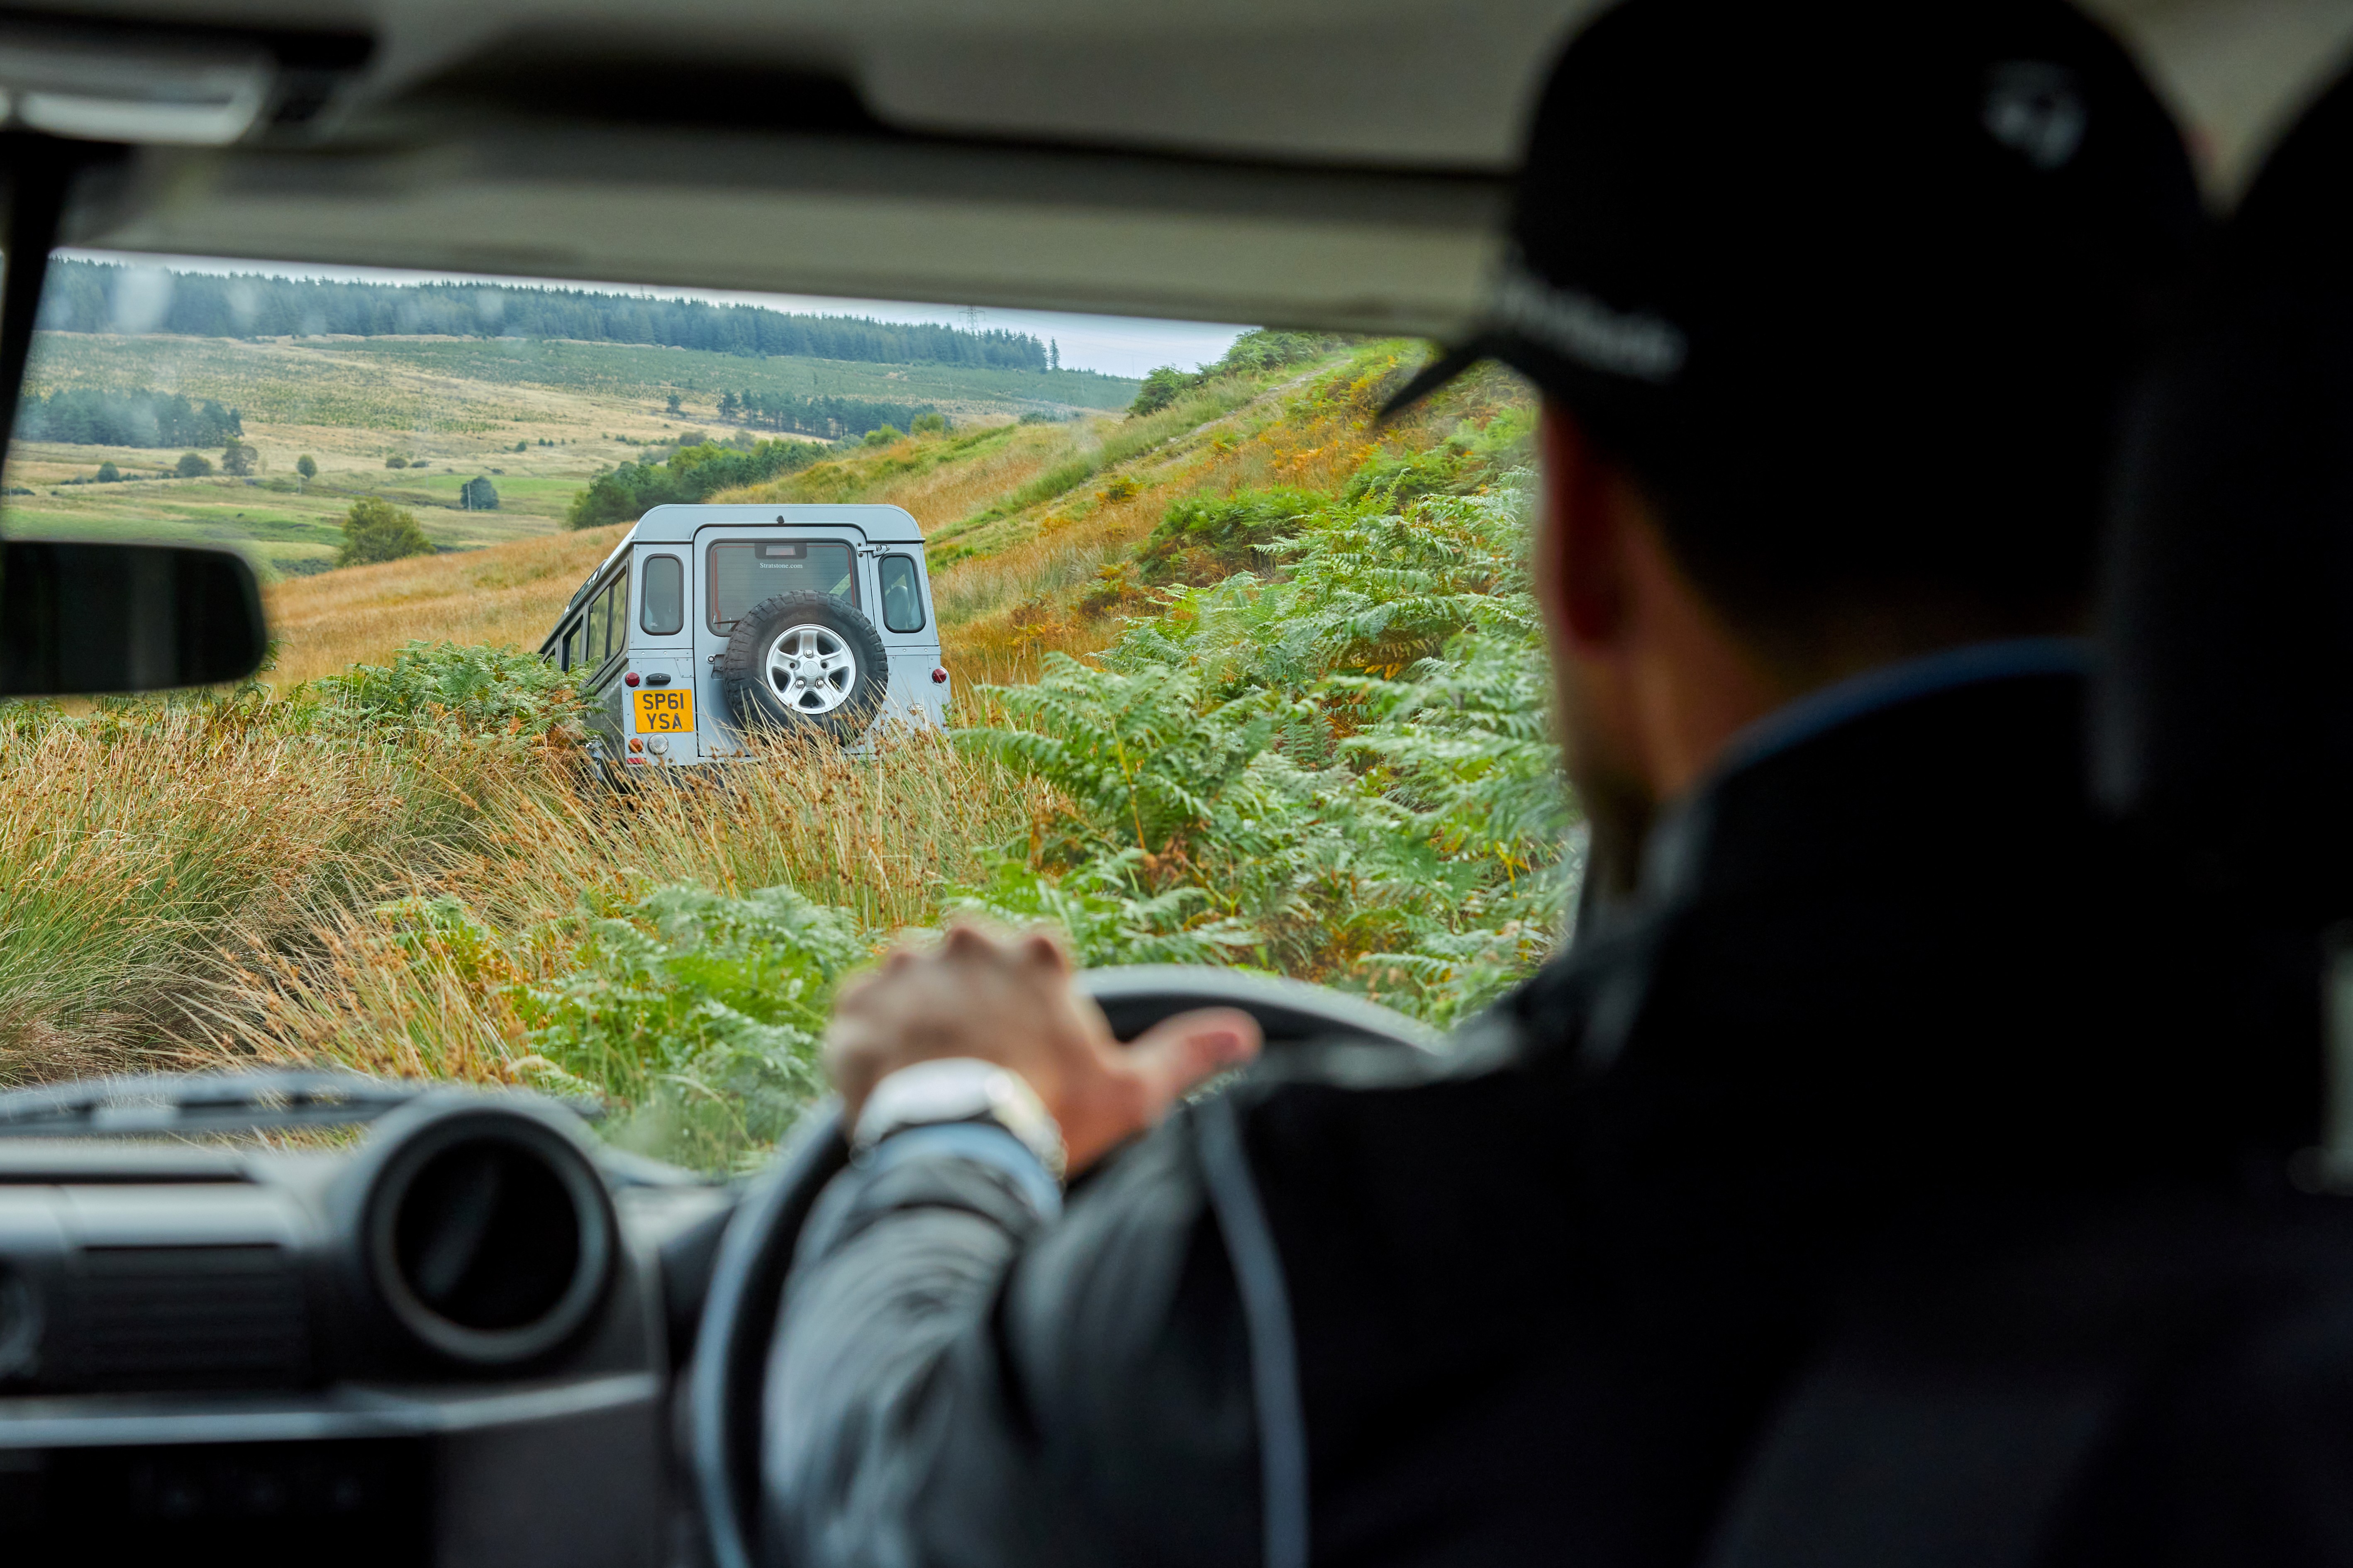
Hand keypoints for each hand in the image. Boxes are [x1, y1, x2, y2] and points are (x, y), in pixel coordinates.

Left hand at [825, 923, 1260, 1172]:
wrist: (955, 1148)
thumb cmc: (1048, 1116)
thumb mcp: (1129, 1091)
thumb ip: (1185, 1056)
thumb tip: (1244, 1033)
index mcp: (1034, 954)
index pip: (1033, 962)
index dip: (1030, 1009)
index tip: (1028, 1053)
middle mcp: (967, 944)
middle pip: (970, 965)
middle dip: (972, 1004)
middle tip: (978, 1066)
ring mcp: (906, 970)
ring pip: (912, 983)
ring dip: (919, 1018)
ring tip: (930, 1077)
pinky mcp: (856, 1004)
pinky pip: (859, 1012)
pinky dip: (869, 1040)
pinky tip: (889, 1081)